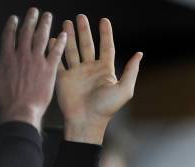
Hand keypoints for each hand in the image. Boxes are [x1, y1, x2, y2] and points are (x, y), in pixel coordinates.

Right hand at [0, 8, 66, 130]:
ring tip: (48, 16)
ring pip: (41, 38)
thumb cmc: (3, 103)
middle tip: (35, 11)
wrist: (20, 112)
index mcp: (6, 59)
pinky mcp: (49, 70)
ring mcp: (36, 62)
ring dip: (45, 25)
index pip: (9, 36)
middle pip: (26, 33)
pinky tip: (64, 34)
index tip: (15, 18)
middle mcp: (21, 56)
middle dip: (31, 20)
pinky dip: (60, 42)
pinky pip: (56, 53)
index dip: (12, 26)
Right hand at [53, 15, 141, 144]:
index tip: (104, 20)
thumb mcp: (124, 89)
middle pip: (87, 45)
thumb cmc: (107, 108)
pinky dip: (56, 50)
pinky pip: (59, 61)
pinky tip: (54, 39)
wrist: (87, 121)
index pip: (106, 47)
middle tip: (80, 17)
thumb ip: (131, 70)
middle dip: (84, 31)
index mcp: (105, 71)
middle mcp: (91, 70)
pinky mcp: (64, 78)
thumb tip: (140, 54)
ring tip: (66, 22)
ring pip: (72, 50)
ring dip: (69, 36)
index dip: (105, 33)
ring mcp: (77, 73)